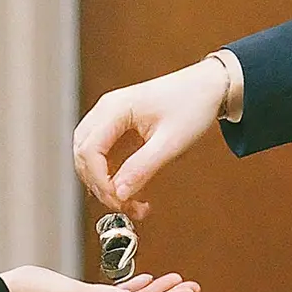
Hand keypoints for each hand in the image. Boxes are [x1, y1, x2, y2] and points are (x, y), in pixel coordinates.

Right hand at [73, 59, 227, 218]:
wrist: (208, 86)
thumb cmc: (192, 104)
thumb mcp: (171, 141)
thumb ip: (142, 168)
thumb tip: (119, 194)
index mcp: (115, 108)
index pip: (89, 151)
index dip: (100, 181)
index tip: (119, 200)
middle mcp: (106, 109)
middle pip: (83, 155)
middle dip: (100, 185)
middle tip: (125, 206)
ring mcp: (110, 116)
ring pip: (89, 156)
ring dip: (105, 182)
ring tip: (131, 202)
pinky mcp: (117, 125)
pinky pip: (102, 153)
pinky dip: (111, 174)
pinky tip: (129, 188)